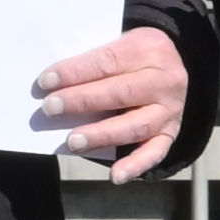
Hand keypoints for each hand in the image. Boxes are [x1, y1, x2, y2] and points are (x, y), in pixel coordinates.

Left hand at [35, 27, 192, 183]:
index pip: (107, 62)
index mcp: (149, 49)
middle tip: (50, 109)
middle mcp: (164, 80)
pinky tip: (115, 176)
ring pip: (135, 126)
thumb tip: (53, 85)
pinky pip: (155, 151)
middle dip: (82, 101)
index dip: (75, 73)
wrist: (175, 64)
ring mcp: (170, 109)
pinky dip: (136, 165)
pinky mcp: (170, 132)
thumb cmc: (133, 57)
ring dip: (102, 135)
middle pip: (120, 93)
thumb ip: (93, 60)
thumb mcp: (121, 43)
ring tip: (73, 142)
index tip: (45, 82)